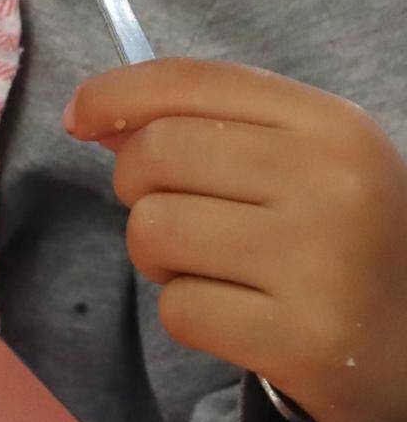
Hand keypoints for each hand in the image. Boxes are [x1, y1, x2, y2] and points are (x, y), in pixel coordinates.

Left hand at [67, 60, 406, 421]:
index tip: (79, 117)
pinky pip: (179, 309)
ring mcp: (321, 264)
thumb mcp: (301, 163)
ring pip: (154, 231)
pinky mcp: (303, 340)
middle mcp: (333, 184)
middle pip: (155, 153)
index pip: (189, 81)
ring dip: (159, 256)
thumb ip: (207, 126)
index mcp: (333, 126)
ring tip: (211, 268)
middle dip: (137, 186)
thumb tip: (95, 117)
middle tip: (177, 215)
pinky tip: (239, 316)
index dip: (114, 94)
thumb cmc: (342, 242)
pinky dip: (189, 313)